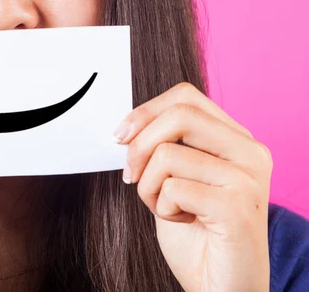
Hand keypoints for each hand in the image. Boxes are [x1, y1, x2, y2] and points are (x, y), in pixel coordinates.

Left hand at [113, 82, 271, 291]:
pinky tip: (182, 221)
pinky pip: (172, 187)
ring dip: (149, 186)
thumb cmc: (196, 233)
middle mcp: (250, 151)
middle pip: (179, 115)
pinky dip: (162, 207)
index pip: (186, 97)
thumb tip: (125, 126)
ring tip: (167, 207)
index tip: (120, 136)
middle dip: (140, 145)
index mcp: (236, 139)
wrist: (222, 286)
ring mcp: (248, 178)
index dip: (146, 111)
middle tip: (131, 176)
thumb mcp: (176, 178)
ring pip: (168, 154)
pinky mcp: (238, 206)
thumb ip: (164, 146)